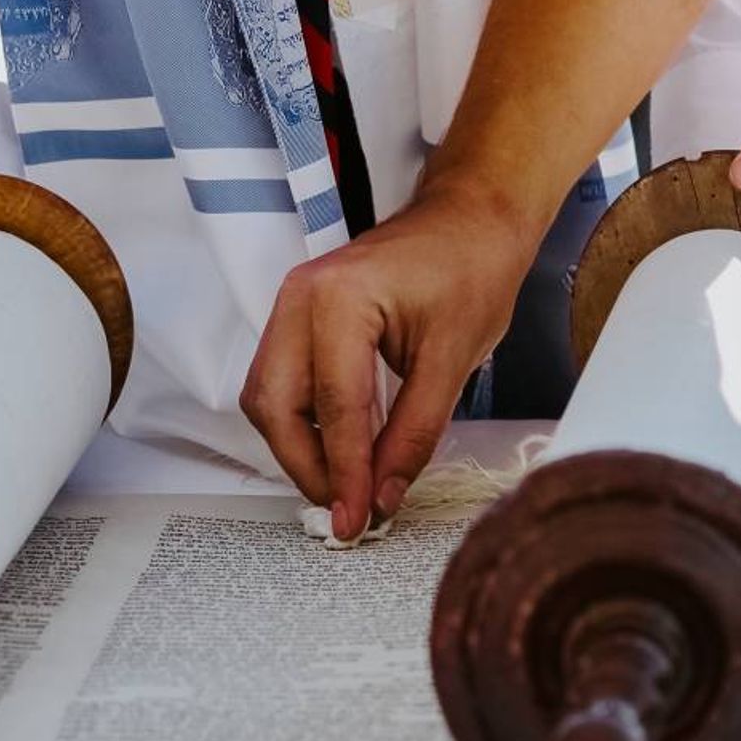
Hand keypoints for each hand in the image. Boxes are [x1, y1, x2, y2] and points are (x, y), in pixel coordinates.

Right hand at [241, 180, 536, 539]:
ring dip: (300, 450)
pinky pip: (281, 383)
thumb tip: (382, 495)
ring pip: (268, 399)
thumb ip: (414, 434)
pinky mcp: (297, 318)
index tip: (356, 520)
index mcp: (339, 298)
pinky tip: (339, 452)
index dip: (345, 473)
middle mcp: (300, 297)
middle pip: (276, 406)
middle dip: (308, 468)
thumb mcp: (454, 359)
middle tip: (347, 512)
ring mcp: (292, 305)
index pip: (333, 406)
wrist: (472, 220)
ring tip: (344, 488)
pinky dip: (303, 424)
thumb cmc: (471, 268)